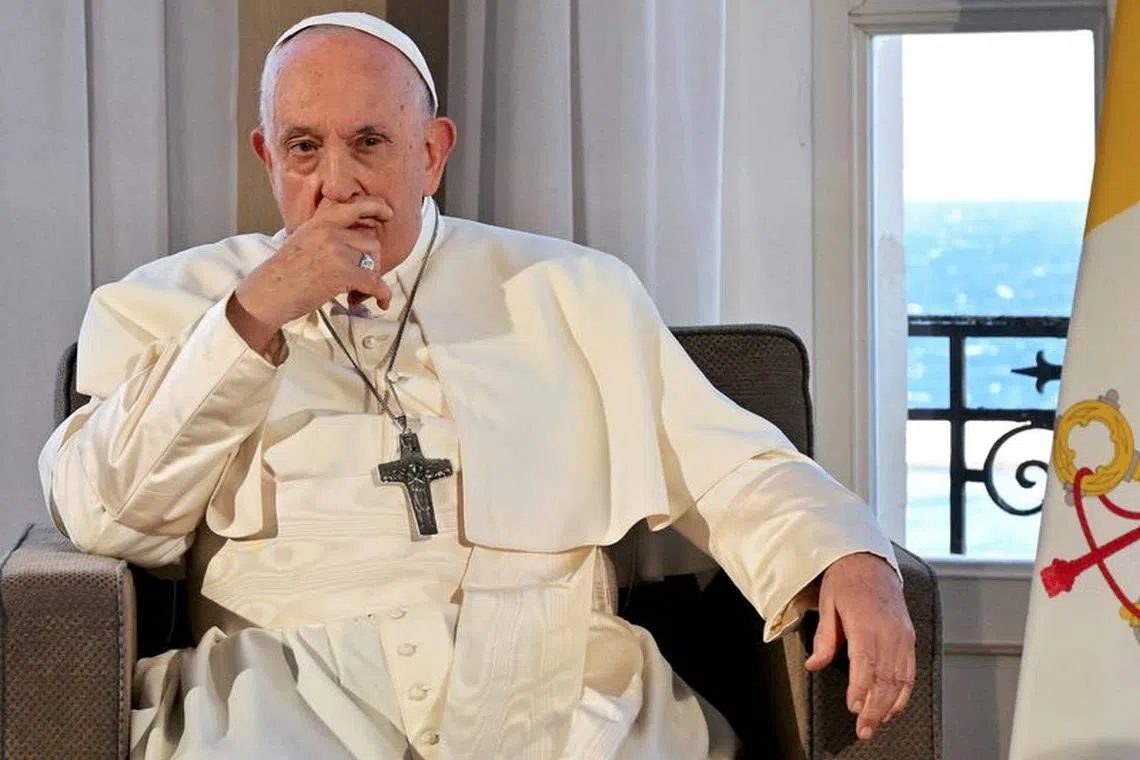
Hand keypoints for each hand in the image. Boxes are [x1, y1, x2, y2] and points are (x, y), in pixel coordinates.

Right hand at [230, 197, 394, 350]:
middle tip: (363, 279)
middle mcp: (330, 232)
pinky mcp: (342, 272)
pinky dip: (382, 295)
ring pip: (374, 262)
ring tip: (359, 292)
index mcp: (320, 222)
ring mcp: (336, 251)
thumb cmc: (283, 274)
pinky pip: (375, 282)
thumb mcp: (303, 241)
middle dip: (373, 263)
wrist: (268, 292)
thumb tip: (354, 243)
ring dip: (373, 279)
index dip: (375, 207)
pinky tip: (380, 302)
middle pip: (371, 242)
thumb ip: (326, 236)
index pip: (354, 206)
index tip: (387, 213)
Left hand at [803, 552, 914, 741]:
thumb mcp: (827, 604)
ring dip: (889, 705)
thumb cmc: (847, 581)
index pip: (866, 662)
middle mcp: (890, 631)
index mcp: (867, 622)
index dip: (861, 688)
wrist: (870, 562)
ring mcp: (903, 635)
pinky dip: (904, 693)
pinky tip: (894, 707)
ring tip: (876, 724)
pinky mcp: (909, 638)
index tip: (854, 707)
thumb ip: (824, 638)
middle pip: (885, 676)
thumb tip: (814, 665)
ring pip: (900, 678)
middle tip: (863, 728)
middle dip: (875, 707)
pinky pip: (910, 671)